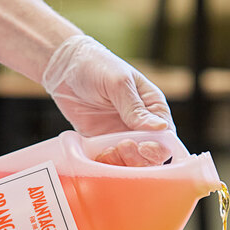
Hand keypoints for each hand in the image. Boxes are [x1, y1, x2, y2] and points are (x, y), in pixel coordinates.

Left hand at [42, 35, 174, 165]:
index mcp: (153, 108)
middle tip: (122, 147)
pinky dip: (106, 164)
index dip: (158, 147)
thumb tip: (161, 128)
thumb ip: (136, 109)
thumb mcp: (119, 84)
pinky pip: (110, 161)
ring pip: (131, 162)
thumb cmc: (97, 66)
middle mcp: (140, 125)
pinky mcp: (102, 142)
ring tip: (108, 150)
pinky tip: (98, 153)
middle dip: (139, 158)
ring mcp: (121, 135)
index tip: (142, 146)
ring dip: (122, 163)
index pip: (166, 137)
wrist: (64, 68)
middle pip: (151, 155)